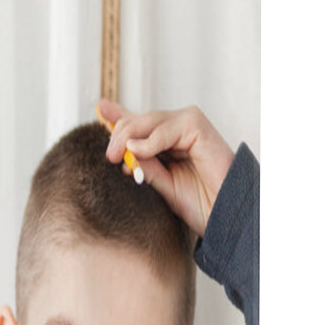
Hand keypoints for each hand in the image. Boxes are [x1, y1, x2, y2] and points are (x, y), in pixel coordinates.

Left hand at [97, 99, 235, 238]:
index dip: (119, 117)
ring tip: (115, 157)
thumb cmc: (199, 203)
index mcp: (168, 142)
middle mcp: (178, 129)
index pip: (139, 125)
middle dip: (119, 135)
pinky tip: (137, 151)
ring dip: (129, 137)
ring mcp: (189, 125)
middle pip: (140, 121)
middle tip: (108, 156)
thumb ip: (143, 165)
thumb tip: (121, 150)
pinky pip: (166, 130)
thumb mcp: (161, 185)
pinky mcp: (198, 127)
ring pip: (149, 121)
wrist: (225, 216)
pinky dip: (149, 142)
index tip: (100, 108)